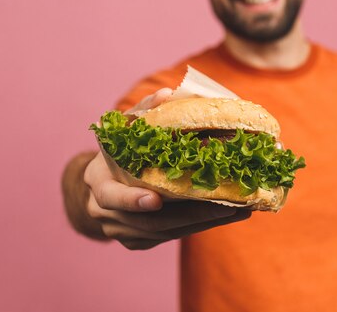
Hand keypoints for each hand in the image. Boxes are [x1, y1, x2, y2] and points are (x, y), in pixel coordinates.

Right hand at [83, 88, 251, 249]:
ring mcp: (121, 231)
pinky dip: (198, 227)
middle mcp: (105, 211)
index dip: (133, 200)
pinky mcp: (137, 242)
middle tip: (225, 205)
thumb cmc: (119, 150)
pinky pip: (170, 238)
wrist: (103, 184)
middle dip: (189, 215)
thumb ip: (145, 111)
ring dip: (202, 223)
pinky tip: (224, 216)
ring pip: (164, 233)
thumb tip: (167, 95)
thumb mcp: (125, 128)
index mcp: (99, 181)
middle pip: (149, 222)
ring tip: (237, 210)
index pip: (113, 196)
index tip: (157, 199)